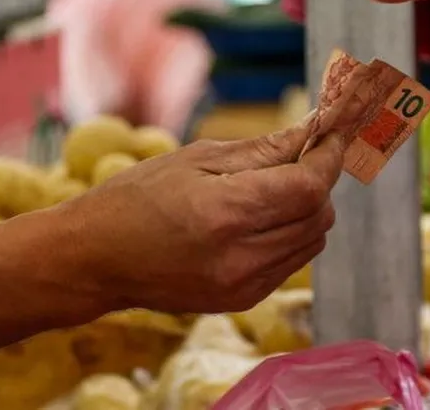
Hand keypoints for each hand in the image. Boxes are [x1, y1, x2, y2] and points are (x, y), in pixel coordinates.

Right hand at [59, 123, 343, 314]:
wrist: (95, 260)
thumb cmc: (137, 197)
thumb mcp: (197, 158)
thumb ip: (264, 148)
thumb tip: (315, 128)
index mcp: (226, 213)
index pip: (310, 186)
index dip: (329, 157)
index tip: (334, 133)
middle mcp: (241, 257)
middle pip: (319, 214)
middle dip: (318, 180)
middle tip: (299, 155)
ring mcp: (244, 286)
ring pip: (313, 240)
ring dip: (307, 208)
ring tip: (273, 188)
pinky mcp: (243, 300)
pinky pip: (292, 260)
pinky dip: (290, 234)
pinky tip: (258, 219)